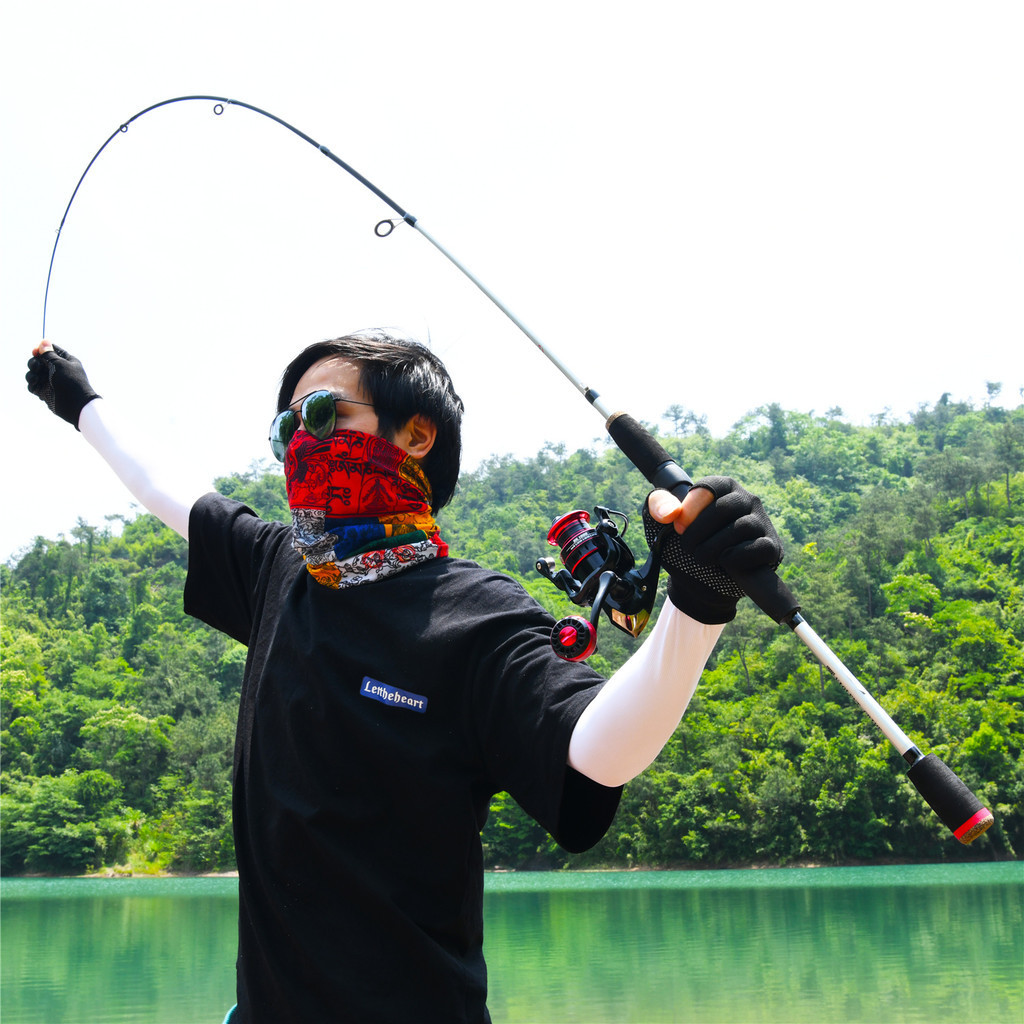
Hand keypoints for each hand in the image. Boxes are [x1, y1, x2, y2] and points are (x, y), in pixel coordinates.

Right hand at [26, 341, 100, 429]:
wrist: (76, 404)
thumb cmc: (71, 382)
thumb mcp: (60, 365)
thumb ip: (49, 354)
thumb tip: (44, 341)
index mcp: (65, 361)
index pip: (50, 350)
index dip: (41, 350)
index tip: (35, 352)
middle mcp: (57, 370)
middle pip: (38, 361)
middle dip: (34, 362)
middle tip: (37, 367)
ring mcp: (50, 381)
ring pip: (33, 373)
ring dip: (31, 374)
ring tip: (36, 378)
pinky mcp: (44, 391)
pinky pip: (32, 385)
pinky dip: (32, 384)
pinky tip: (35, 384)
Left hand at [644, 476, 783, 623]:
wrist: (699, 582)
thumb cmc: (684, 545)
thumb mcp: (663, 524)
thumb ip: (658, 506)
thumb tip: (670, 512)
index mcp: (723, 487)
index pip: (709, 487)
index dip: (690, 508)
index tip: (678, 527)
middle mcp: (746, 499)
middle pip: (724, 508)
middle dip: (698, 531)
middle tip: (687, 547)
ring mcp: (761, 523)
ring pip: (741, 528)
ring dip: (714, 547)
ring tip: (701, 558)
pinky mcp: (771, 547)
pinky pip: (759, 547)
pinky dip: (737, 557)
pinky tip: (724, 562)